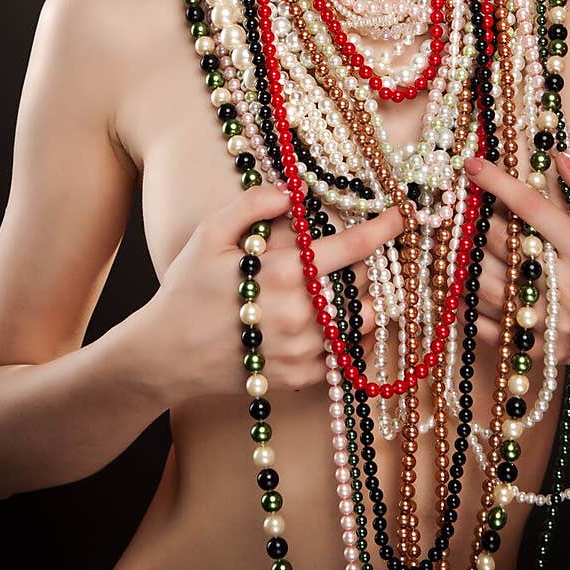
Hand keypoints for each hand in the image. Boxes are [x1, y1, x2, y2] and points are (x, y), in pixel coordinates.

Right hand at [146, 181, 404, 401]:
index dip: (384, 229)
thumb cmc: (187, 289)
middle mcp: (300, 314)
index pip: (353, 248)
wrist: (165, 355)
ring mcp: (302, 351)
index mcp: (283, 273)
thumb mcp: (210, 234)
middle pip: (364, 284)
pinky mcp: (300, 379)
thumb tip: (295, 190)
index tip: (404, 215)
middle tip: (347, 257)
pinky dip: (348, 337)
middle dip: (365, 266)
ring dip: (363, 302)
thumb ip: (253, 204)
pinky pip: (346, 357)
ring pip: (363, 322)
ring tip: (344, 289)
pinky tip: (328, 323)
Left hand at [462, 151, 569, 372]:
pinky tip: (452, 282)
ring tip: (442, 238)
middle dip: (471, 217)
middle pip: (501, 244)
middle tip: (451, 199)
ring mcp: (551, 321)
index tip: (470, 163)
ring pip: (486, 286)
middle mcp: (565, 286)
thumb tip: (559, 157)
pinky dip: (464, 306)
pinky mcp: (540, 349)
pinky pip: (489, 329)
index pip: (532, 209)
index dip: (498, 183)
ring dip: (458, 260)